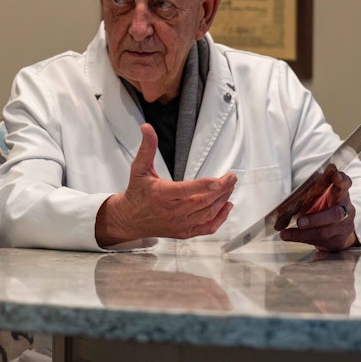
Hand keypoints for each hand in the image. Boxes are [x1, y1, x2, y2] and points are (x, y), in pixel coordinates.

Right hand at [95, 124, 235, 246]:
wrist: (129, 219)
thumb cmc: (136, 193)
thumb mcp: (139, 168)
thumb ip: (147, 148)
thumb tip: (147, 129)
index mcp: (161, 195)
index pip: (186, 190)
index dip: (204, 186)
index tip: (219, 180)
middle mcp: (172, 212)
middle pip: (202, 201)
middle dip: (221, 189)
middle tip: (231, 178)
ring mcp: (179, 224)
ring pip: (207, 213)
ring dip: (222, 200)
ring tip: (230, 187)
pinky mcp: (183, 232)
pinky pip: (206, 228)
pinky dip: (219, 218)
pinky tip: (226, 206)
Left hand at [279, 169, 356, 251]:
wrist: (341, 232)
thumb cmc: (326, 207)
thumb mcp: (322, 195)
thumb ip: (313, 189)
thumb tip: (289, 189)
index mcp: (340, 194)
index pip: (345, 185)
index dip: (341, 180)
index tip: (335, 175)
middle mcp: (345, 210)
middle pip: (335, 214)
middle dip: (316, 218)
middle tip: (300, 221)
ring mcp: (342, 227)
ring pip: (324, 231)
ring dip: (304, 232)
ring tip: (287, 232)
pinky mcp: (336, 240)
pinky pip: (318, 240)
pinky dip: (300, 238)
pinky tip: (288, 236)